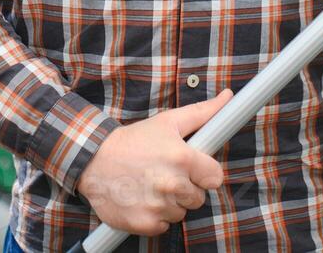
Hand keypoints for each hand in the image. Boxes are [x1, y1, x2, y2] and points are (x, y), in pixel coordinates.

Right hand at [76, 88, 232, 235]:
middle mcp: (172, 184)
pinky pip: (164, 225)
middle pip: (198, 198)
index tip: (194, 169)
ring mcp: (158, 206)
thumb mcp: (168, 121)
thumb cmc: (134, 140)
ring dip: (171, 203)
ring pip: (181, 212)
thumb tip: (228, 97)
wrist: (94, 160)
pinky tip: (144, 199)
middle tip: (167, 174)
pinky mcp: (145, 223)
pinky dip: (156, 216)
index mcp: (182, 158)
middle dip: (187, 187)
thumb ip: (203, 113)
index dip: (205, 173)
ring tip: (152, 185)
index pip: (215, 177)